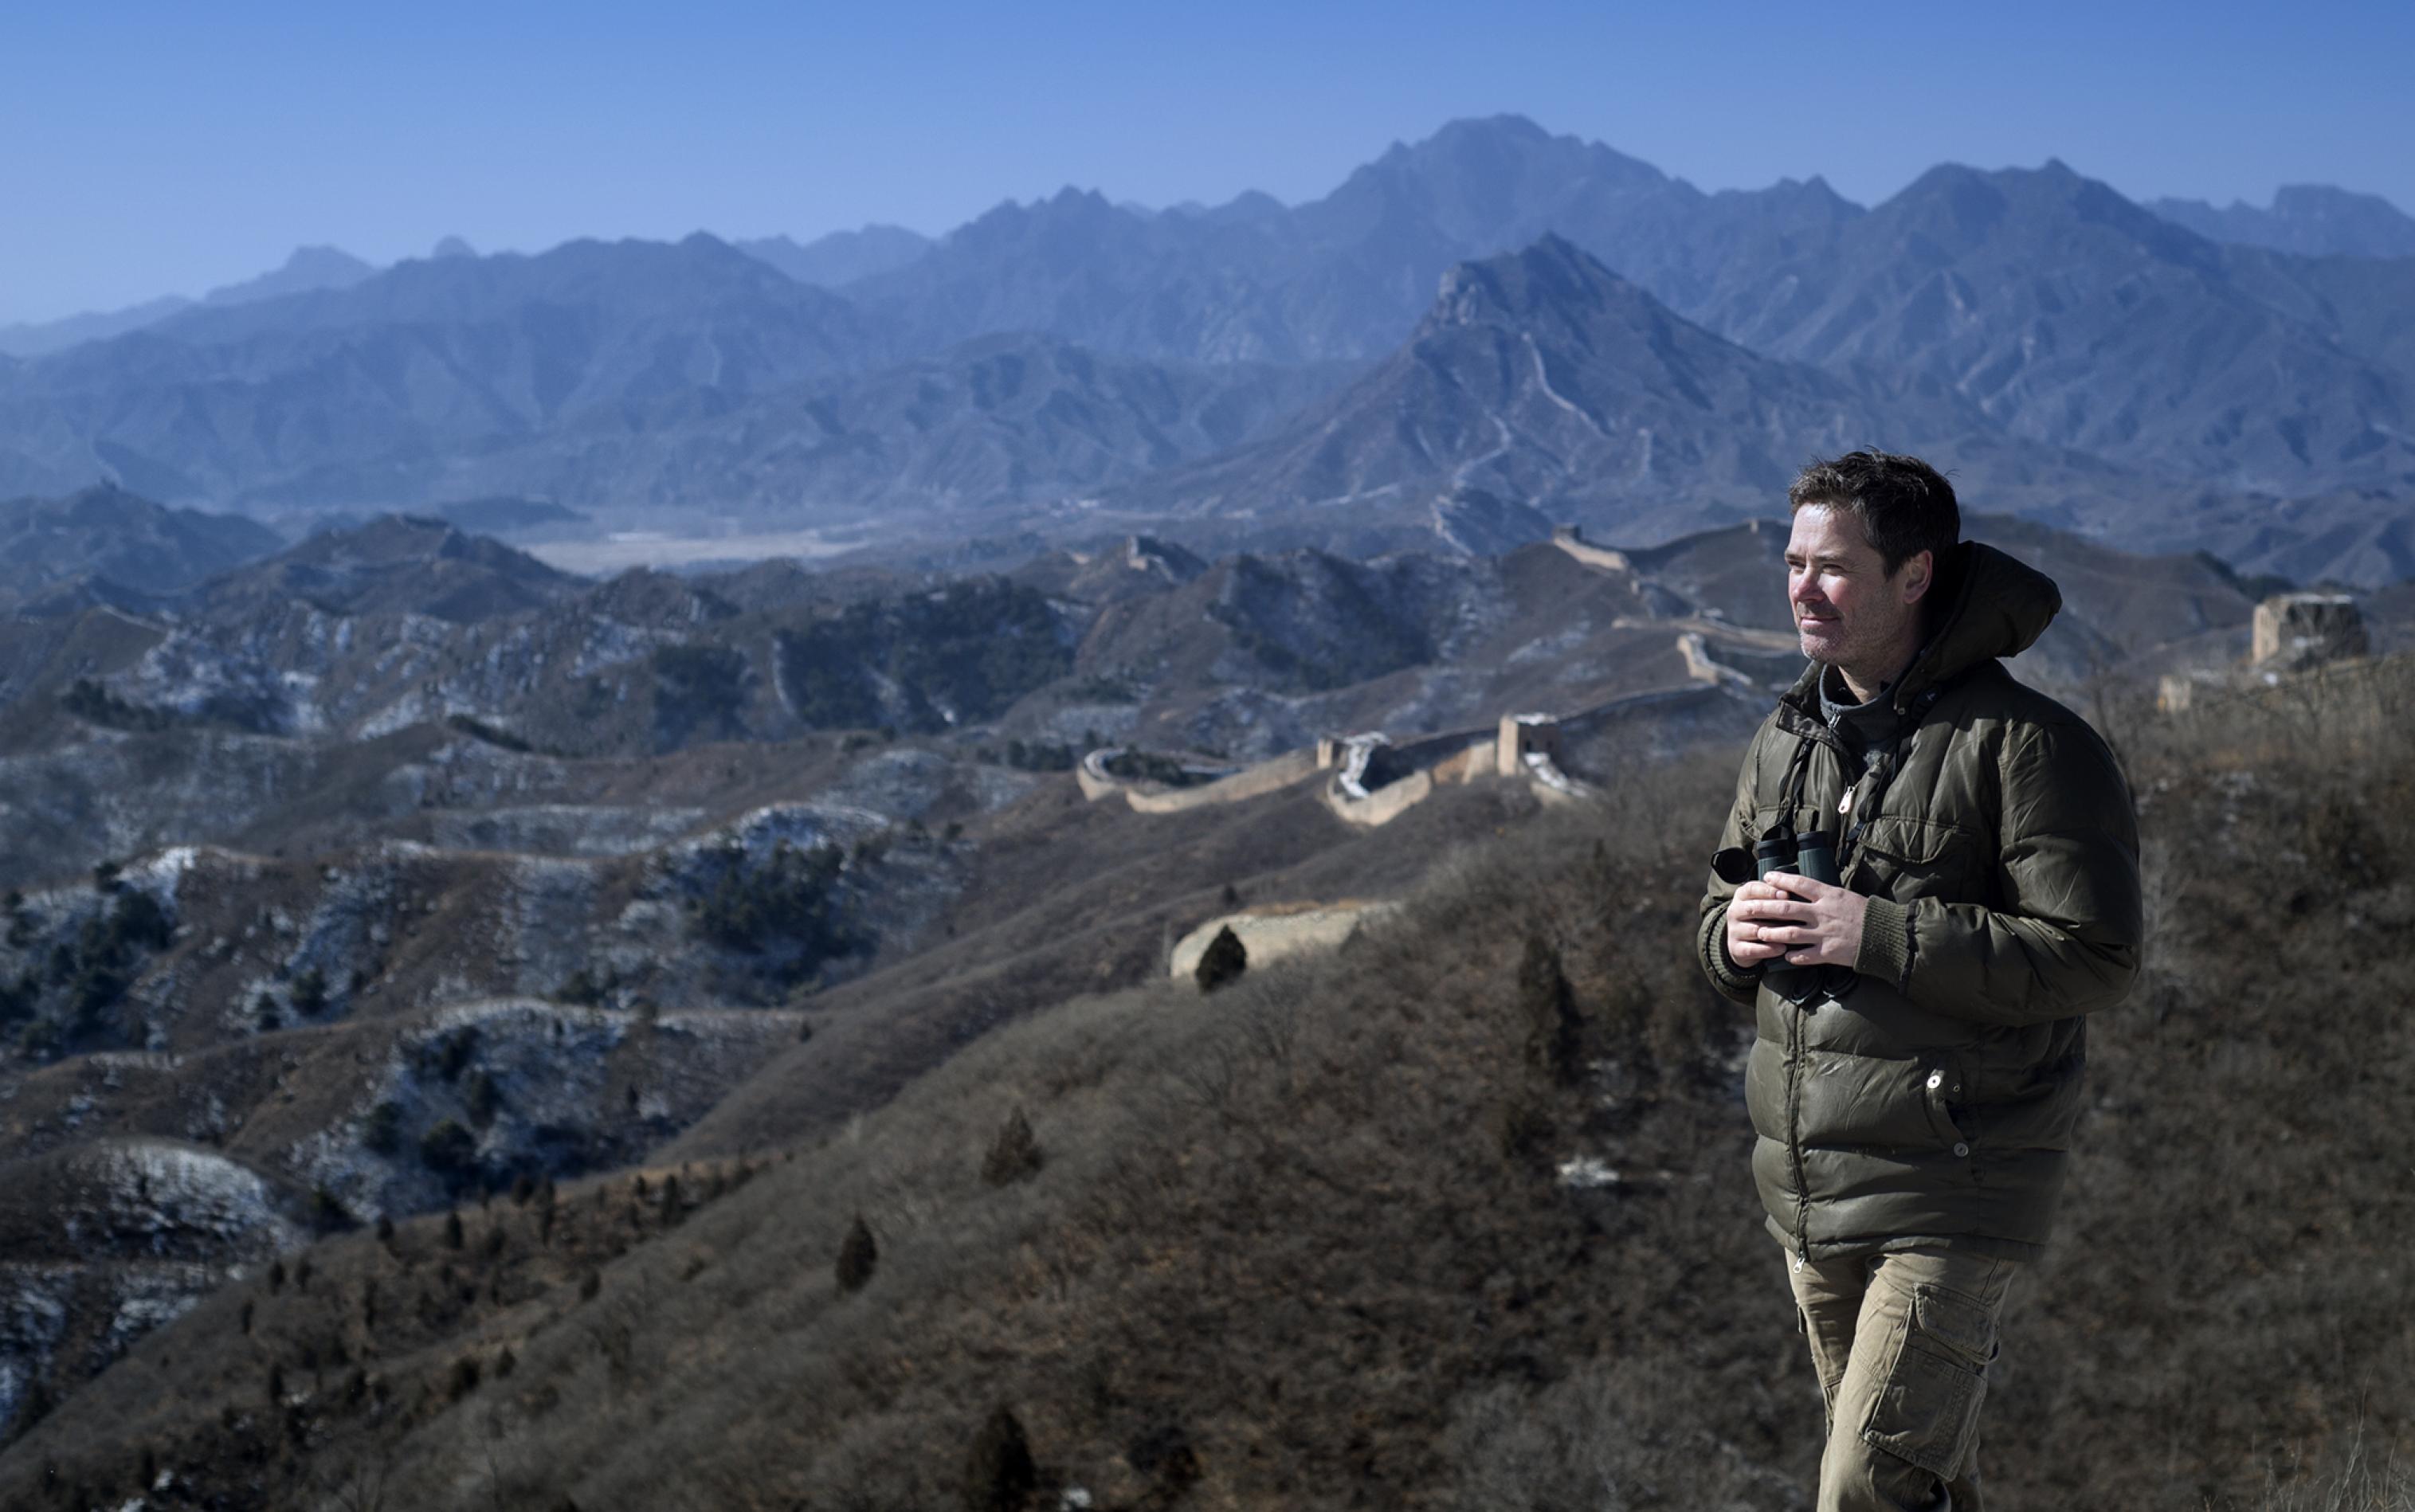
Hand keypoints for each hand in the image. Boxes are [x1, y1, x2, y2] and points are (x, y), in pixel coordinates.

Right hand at [1723, 879, 1792, 966]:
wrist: (1746, 941)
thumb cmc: (1763, 916)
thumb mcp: (1766, 901)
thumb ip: (1775, 893)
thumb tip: (1792, 889)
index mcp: (1741, 896)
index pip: (1752, 889)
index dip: (1769, 891)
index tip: (1786, 894)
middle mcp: (1734, 911)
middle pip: (1752, 909)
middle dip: (1774, 911)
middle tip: (1794, 914)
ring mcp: (1733, 931)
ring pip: (1754, 930)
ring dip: (1774, 932)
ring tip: (1792, 934)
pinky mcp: (1735, 948)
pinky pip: (1752, 949)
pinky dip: (1768, 949)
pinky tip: (1783, 948)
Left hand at [1730, 872, 1865, 968]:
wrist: (1885, 935)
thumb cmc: (1867, 913)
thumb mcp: (1846, 896)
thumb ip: (1825, 894)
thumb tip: (1805, 889)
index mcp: (1829, 895)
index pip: (1799, 884)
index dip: (1780, 880)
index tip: (1766, 878)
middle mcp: (1823, 913)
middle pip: (1786, 909)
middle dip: (1764, 908)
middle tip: (1748, 908)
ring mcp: (1824, 934)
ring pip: (1790, 933)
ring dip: (1772, 933)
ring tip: (1760, 933)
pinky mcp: (1828, 953)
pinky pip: (1804, 956)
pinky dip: (1792, 956)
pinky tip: (1783, 956)